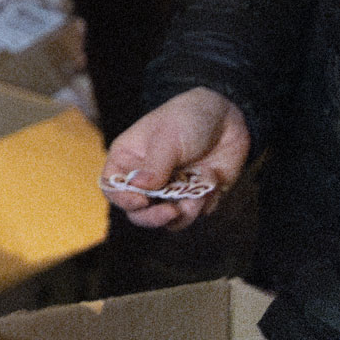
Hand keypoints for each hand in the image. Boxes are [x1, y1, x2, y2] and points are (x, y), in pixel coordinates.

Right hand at [102, 87, 251, 228]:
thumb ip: (154, 166)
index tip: (141, 201)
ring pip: (170, 220)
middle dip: (155, 217)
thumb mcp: (167, 138)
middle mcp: (147, 179)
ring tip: (201, 187)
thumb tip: (137, 188)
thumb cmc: (187, 119)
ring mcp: (172, 190)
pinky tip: (212, 176)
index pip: (113, 187)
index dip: (123, 199)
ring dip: (187, 210)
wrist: (226, 118)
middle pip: (139, 212)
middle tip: (172, 211)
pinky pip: (197, 213)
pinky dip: (207, 200)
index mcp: (129, 159)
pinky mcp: (195, 197)